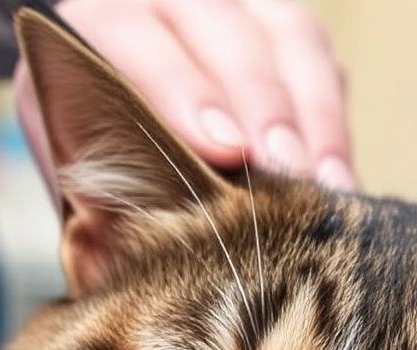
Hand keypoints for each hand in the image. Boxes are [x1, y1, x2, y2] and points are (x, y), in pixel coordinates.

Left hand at [16, 0, 354, 191]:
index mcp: (98, 24)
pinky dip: (334, 123)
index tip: (224, 151)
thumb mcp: (76, 178)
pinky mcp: (284, 39)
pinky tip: (340, 182)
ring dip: (313, 116)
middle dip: (262, 101)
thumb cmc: (94, 165)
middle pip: (225, 27)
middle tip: (287, 170)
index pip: (134, 37)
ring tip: (327, 188)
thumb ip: (89, 199)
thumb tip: (114, 257)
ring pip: (288, 37)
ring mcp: (237, 15)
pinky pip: (322, 63)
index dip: (181, 90)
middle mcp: (171, 5)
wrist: (116, 137)